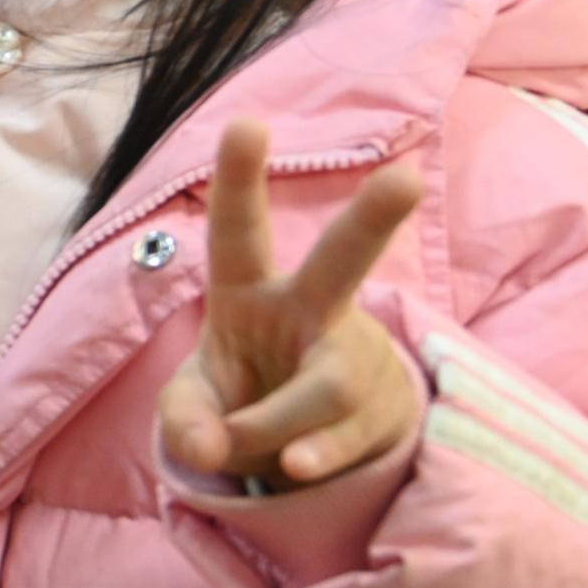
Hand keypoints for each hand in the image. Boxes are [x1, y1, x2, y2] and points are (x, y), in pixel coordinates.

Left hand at [160, 117, 423, 499]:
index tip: (247, 122)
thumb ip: (183, 420)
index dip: (240, 181)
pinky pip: (345, 432)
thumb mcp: (191, 405)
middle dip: (372, 220)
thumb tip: (207, 446)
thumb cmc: (237, 401)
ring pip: (327, 384)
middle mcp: (308, 313)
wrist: (300, 453)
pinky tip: (297, 465)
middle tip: (405, 178)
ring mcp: (349, 360)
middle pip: (343, 262)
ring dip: (272, 425)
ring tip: (253, 453)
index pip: (238, 234)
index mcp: (248, 293)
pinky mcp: (377, 413)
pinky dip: (314, 453)